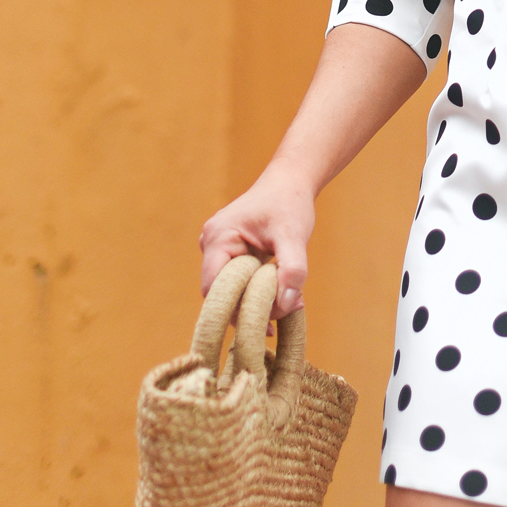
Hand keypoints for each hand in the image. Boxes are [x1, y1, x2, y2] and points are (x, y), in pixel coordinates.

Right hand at [199, 164, 316, 315]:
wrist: (291, 181)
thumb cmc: (289, 202)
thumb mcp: (294, 235)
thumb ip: (292, 269)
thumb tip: (287, 304)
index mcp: (218, 237)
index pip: (215, 289)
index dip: (235, 310)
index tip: (263, 325)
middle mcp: (212, 243)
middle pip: (222, 292)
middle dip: (249, 308)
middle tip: (279, 321)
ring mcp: (219, 248)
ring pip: (231, 288)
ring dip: (255, 301)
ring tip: (287, 305)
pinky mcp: (231, 252)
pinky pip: (239, 280)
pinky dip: (258, 290)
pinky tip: (281, 295)